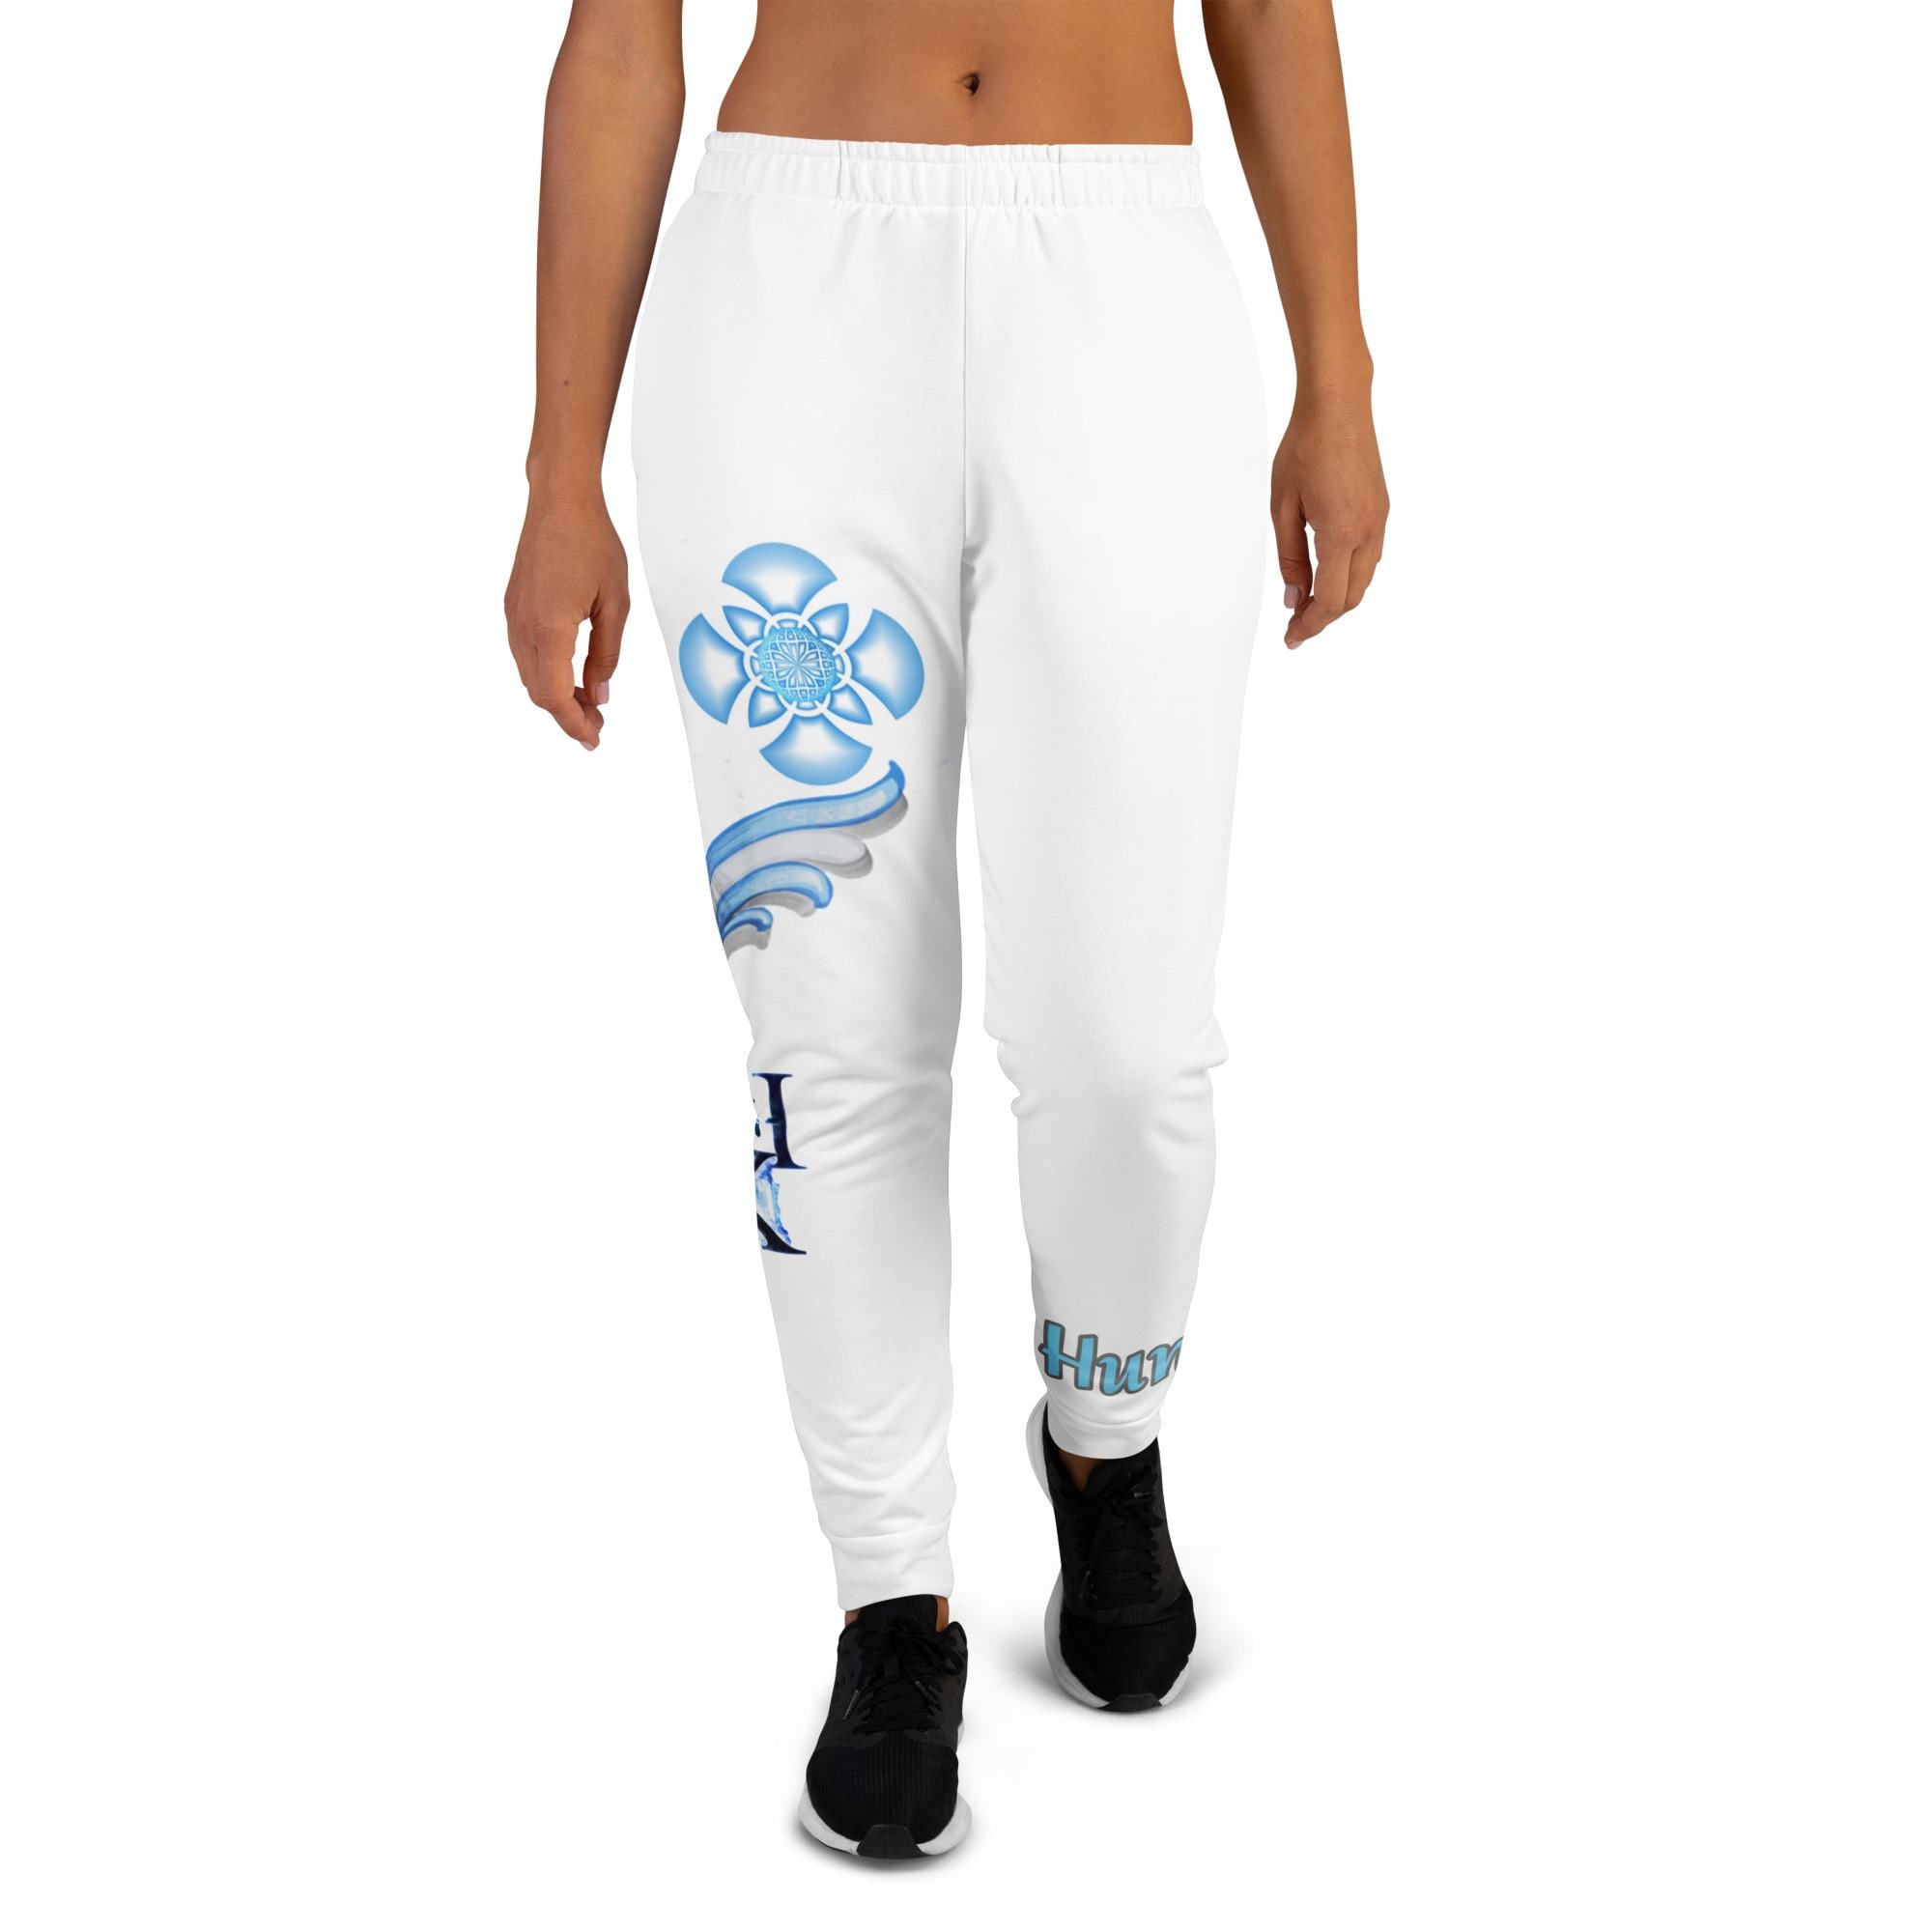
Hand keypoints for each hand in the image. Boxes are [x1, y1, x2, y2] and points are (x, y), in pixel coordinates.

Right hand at [503, 483, 629, 747]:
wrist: (559, 501)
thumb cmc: (591, 543)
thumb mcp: (615, 604)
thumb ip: (607, 654)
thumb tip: (599, 693)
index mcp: (550, 628)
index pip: (555, 695)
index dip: (573, 723)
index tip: (592, 738)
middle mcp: (523, 626)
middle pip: (539, 692)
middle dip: (567, 715)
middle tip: (596, 725)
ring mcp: (513, 616)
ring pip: (529, 675)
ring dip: (556, 695)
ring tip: (588, 702)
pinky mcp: (513, 607)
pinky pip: (525, 654)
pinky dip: (545, 674)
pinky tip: (570, 673)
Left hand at [1272, 388, 1388, 648]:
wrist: (1338, 406)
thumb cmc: (1305, 447)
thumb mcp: (1282, 507)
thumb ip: (1290, 558)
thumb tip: (1294, 599)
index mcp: (1341, 533)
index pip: (1331, 600)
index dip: (1311, 625)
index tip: (1292, 638)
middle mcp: (1368, 532)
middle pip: (1351, 597)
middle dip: (1324, 618)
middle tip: (1295, 626)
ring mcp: (1379, 521)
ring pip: (1364, 580)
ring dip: (1338, 599)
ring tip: (1308, 605)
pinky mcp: (1381, 511)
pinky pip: (1369, 559)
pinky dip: (1350, 577)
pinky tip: (1328, 575)